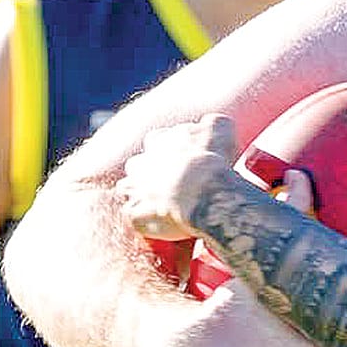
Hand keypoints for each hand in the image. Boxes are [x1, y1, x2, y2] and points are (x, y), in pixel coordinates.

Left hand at [117, 116, 239, 243]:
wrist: (202, 192)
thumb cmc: (211, 160)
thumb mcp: (220, 130)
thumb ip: (212, 123)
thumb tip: (210, 123)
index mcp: (158, 141)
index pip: (156, 141)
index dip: (167, 150)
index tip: (180, 159)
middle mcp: (141, 163)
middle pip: (136, 165)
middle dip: (147, 172)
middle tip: (166, 183)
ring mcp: (134, 189)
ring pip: (127, 189)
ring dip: (138, 194)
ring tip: (156, 204)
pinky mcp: (135, 214)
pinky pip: (134, 217)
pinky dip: (143, 219)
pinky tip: (157, 223)